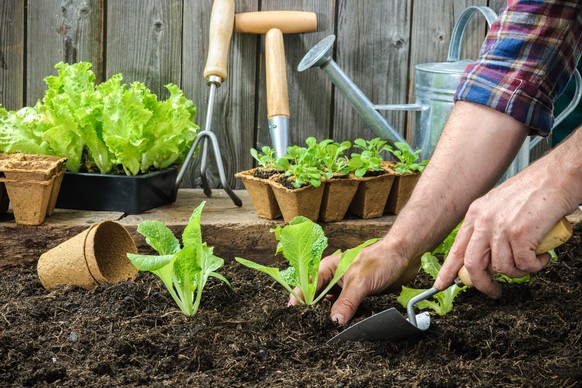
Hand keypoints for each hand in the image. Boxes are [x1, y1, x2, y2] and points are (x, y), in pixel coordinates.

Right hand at [288, 239, 419, 324]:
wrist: (404, 256)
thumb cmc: (381, 259)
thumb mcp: (360, 282)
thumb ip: (347, 302)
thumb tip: (334, 322)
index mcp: (328, 269)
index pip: (308, 286)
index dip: (300, 300)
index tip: (294, 315)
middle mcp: (334, 279)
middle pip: (317, 298)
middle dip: (313, 312)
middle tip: (309, 328)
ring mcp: (345, 288)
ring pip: (331, 305)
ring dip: (329, 317)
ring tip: (323, 331)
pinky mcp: (357, 296)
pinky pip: (345, 310)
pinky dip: (343, 318)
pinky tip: (342, 327)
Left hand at [434, 170, 572, 297]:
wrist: (558, 177)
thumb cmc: (535, 191)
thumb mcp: (499, 206)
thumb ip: (489, 228)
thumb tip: (487, 256)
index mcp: (476, 214)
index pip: (456, 248)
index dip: (448, 270)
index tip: (441, 284)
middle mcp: (483, 221)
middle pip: (472, 264)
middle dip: (482, 284)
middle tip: (493, 291)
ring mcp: (500, 228)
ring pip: (502, 268)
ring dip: (519, 272)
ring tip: (531, 261)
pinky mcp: (519, 235)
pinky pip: (524, 265)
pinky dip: (535, 266)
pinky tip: (542, 255)